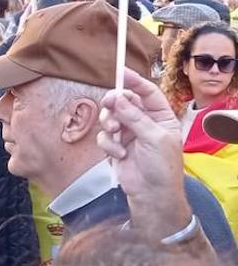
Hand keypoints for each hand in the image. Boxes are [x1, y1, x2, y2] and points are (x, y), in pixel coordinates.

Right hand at [98, 69, 191, 238]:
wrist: (151, 195)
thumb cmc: (162, 167)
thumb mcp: (153, 138)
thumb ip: (134, 117)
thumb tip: (117, 98)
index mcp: (161, 116)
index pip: (147, 92)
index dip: (134, 81)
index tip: (120, 71)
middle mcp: (144, 122)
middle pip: (124, 102)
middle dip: (115, 104)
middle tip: (108, 104)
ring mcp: (129, 134)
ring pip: (110, 117)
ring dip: (109, 124)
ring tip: (114, 134)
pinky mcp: (116, 146)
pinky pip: (104, 137)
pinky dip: (108, 144)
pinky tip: (118, 155)